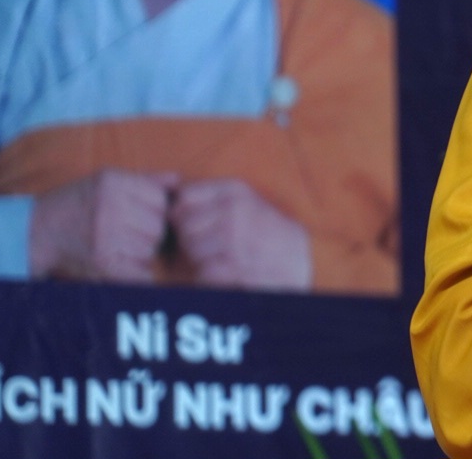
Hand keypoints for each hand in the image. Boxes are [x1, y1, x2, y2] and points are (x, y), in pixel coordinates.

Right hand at [29, 169, 177, 281]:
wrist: (37, 231)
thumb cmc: (78, 203)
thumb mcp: (107, 181)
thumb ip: (145, 180)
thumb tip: (179, 181)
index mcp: (114, 183)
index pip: (161, 199)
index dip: (156, 210)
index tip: (141, 216)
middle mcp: (111, 208)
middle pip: (158, 226)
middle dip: (149, 233)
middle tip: (128, 235)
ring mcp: (107, 236)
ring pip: (150, 249)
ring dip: (141, 253)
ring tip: (119, 248)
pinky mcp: (103, 262)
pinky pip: (141, 273)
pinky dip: (140, 275)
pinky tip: (126, 268)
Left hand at [170, 179, 311, 290]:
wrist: (303, 261)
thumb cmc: (267, 234)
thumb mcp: (246, 203)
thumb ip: (211, 199)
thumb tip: (168, 207)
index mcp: (234, 191)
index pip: (184, 199)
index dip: (182, 217)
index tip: (195, 227)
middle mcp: (234, 210)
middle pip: (183, 226)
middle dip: (190, 241)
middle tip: (212, 249)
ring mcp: (234, 238)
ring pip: (190, 250)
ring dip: (200, 261)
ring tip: (223, 260)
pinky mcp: (235, 266)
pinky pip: (202, 273)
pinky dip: (210, 280)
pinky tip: (227, 275)